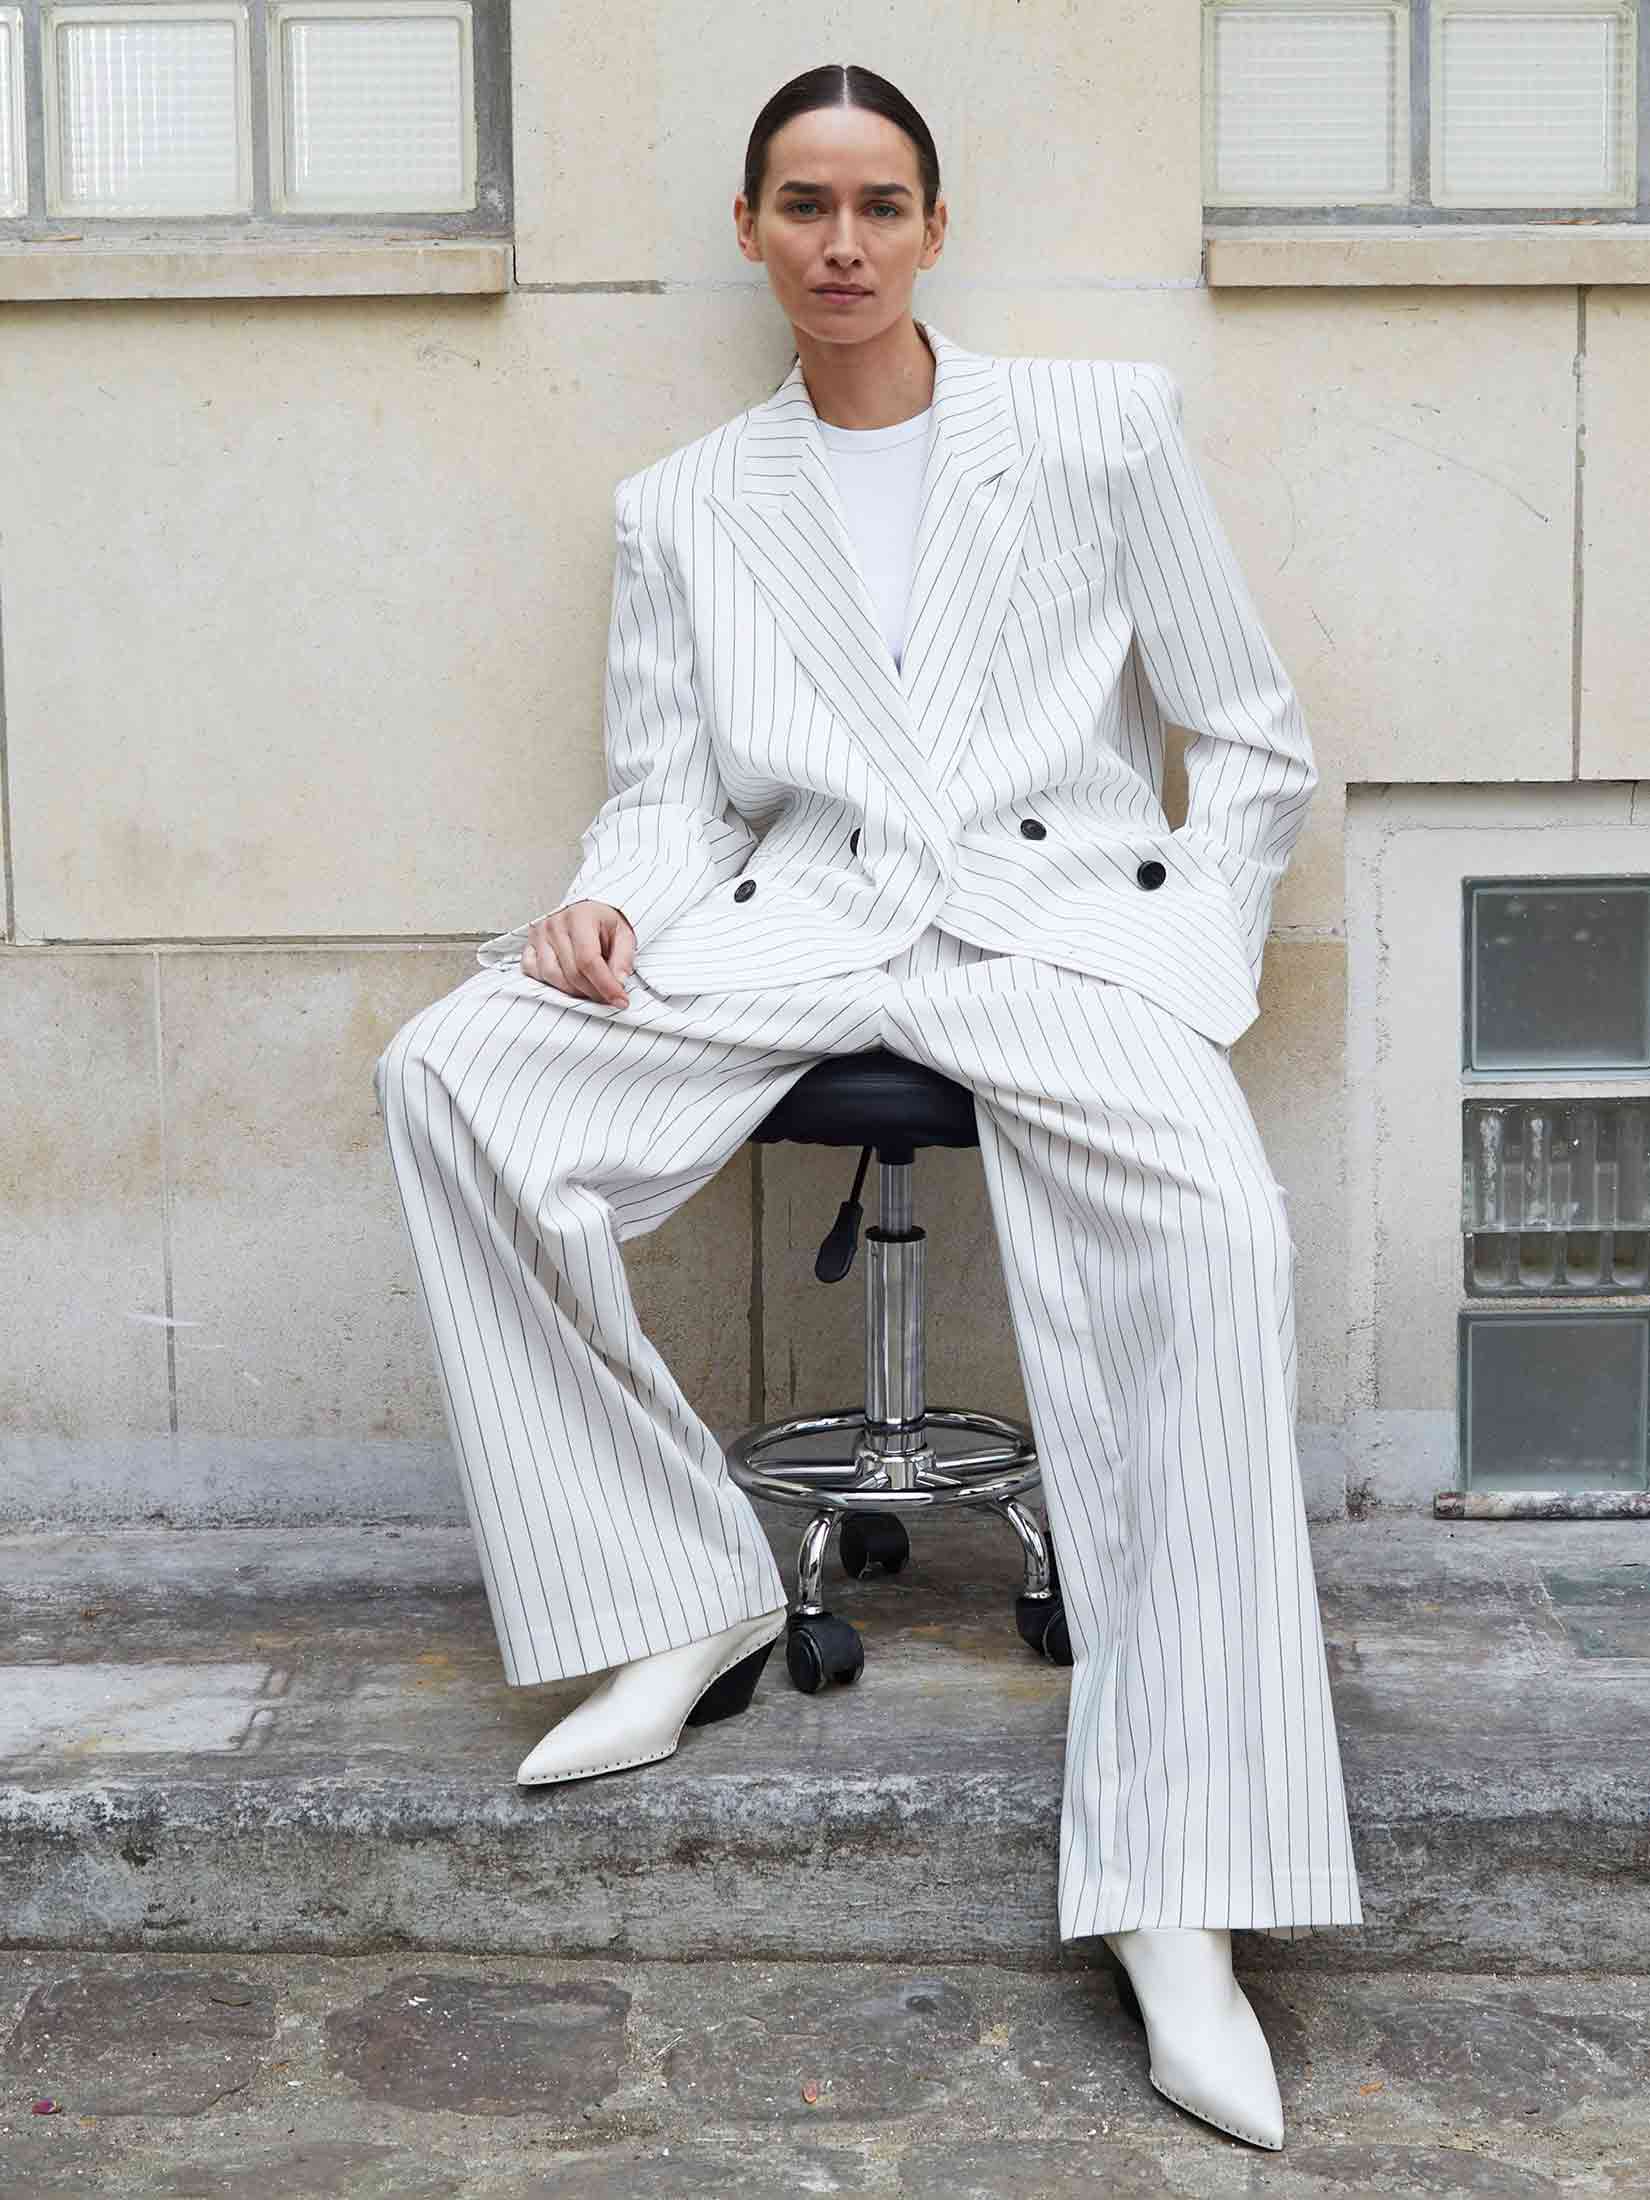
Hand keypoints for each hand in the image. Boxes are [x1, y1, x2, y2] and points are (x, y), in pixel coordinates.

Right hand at [520, 901, 635, 1004]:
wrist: (588, 911)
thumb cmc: (604, 923)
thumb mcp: (624, 935)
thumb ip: (623, 959)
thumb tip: (618, 982)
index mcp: (580, 917)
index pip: (589, 960)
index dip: (605, 985)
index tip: (620, 1000)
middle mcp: (555, 924)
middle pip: (571, 972)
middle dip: (593, 992)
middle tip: (608, 997)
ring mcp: (539, 935)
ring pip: (551, 976)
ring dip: (573, 991)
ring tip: (590, 988)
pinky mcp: (530, 945)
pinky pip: (533, 972)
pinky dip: (551, 983)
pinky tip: (567, 981)